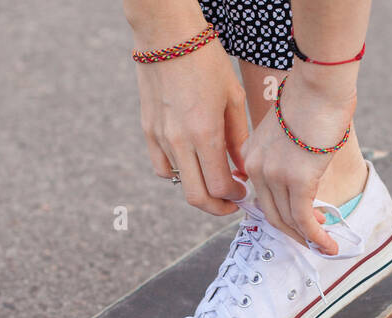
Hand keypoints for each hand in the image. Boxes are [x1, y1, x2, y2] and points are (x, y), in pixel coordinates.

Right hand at [133, 34, 248, 215]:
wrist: (167, 35)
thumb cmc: (206, 60)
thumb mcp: (232, 98)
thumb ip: (237, 139)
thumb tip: (239, 169)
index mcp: (205, 134)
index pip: (220, 186)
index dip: (235, 196)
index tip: (243, 192)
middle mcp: (180, 142)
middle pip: (197, 196)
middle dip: (217, 206)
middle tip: (230, 202)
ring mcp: (160, 138)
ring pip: (179, 184)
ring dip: (199, 188)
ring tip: (213, 180)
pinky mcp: (148, 131)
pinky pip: (161, 168)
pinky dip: (177, 174)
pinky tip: (191, 165)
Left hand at [243, 74, 355, 254]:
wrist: (320, 85)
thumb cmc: (313, 98)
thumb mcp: (289, 127)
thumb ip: (287, 149)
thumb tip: (305, 166)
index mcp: (251, 154)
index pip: (261, 195)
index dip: (282, 214)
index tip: (302, 220)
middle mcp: (256, 167)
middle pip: (272, 213)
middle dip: (294, 231)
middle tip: (314, 238)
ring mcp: (274, 175)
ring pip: (288, 220)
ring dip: (308, 238)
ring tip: (326, 245)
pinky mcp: (297, 180)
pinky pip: (304, 219)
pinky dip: (316, 237)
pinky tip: (329, 245)